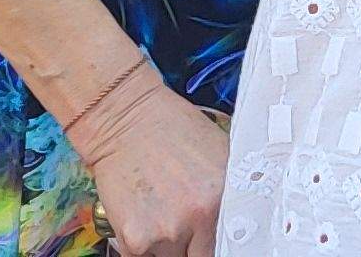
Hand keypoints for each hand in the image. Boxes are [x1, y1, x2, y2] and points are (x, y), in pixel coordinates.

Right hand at [84, 84, 226, 256]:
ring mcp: (166, 232)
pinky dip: (141, 245)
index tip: (208, 236)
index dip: (216, 241)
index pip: (229, 245)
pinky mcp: (135, 240)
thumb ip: (227, 194)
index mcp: (223, 198)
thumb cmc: (170, 129)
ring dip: (166, 244)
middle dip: (192, 243)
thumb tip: (237, 223)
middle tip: (179, 218)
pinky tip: (140, 213)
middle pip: (200, 255)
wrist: (123, 117)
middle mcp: (198, 218)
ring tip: (158, 209)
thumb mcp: (217, 154)